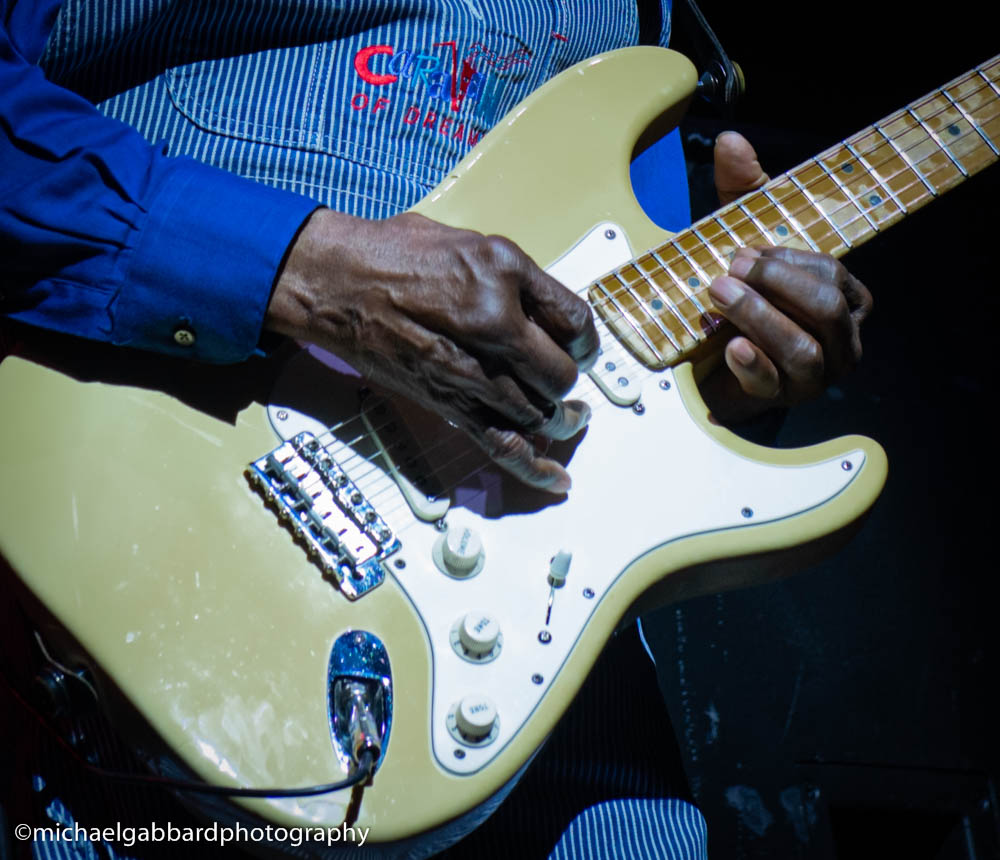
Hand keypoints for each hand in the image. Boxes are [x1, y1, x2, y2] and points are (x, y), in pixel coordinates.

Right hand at [266, 209, 598, 492]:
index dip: (587, 339)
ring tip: (568, 417)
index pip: (577, 321)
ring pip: (542, 412)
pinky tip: (557, 478)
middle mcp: (496, 324)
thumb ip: (515, 279)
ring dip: (560, 418)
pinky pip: (503, 444)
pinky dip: (535, 467)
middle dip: (569, 379)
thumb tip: (547, 312)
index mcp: (505, 275)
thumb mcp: (468, 242)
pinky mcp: (451, 404)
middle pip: (562, 373)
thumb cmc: (392, 256)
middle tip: (562, 376)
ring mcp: (474, 371)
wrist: (337, 284)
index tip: (582, 346)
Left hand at [699, 133, 872, 423]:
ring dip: (758, 318)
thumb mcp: (747, 239)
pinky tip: (730, 345)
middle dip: (775, 286)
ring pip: (802, 349)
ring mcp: (815, 375)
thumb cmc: (746, 294)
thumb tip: (729, 139)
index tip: (745, 251)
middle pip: (824, 311)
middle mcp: (842, 339)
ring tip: (718, 296)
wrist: (717, 364)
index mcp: (847, 299)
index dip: (787, 261)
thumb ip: (743, 191)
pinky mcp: (780, 400)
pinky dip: (752, 363)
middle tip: (727, 270)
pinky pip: (773, 384)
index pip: (831, 274)